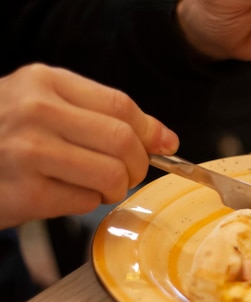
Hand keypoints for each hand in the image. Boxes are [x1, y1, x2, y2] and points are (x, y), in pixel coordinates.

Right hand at [0, 64, 178, 228]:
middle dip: (138, 164)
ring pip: (111, 175)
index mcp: (46, 82)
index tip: (163, 146)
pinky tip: (68, 194)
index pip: (121, 106)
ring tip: (99, 185)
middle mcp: (36, 112)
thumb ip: (103, 116)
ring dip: (116, 188)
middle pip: (123, 141)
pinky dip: (88, 202)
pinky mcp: (24, 193)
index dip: (151, 131)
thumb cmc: (7, 133)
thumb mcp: (48, 106)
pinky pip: (85, 201)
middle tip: (129, 173)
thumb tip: (167, 139)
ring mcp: (27, 152)